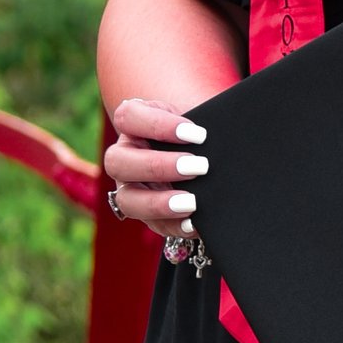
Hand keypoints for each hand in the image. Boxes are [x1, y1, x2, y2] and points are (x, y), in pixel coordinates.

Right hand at [105, 97, 207, 246]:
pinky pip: (153, 225)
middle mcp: (124, 156)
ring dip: (159, 203)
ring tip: (192, 202)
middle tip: (199, 167)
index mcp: (133, 124)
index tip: (198, 134)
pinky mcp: (147, 214)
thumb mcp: (196, 116)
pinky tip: (194, 223)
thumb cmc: (195, 130)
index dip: (158, 125)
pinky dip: (174, 225)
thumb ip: (203, 119)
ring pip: (127, 200)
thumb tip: (225, 133)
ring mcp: (130, 188)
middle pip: (117, 162)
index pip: (128, 117)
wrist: (202, 151)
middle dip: (158, 166)